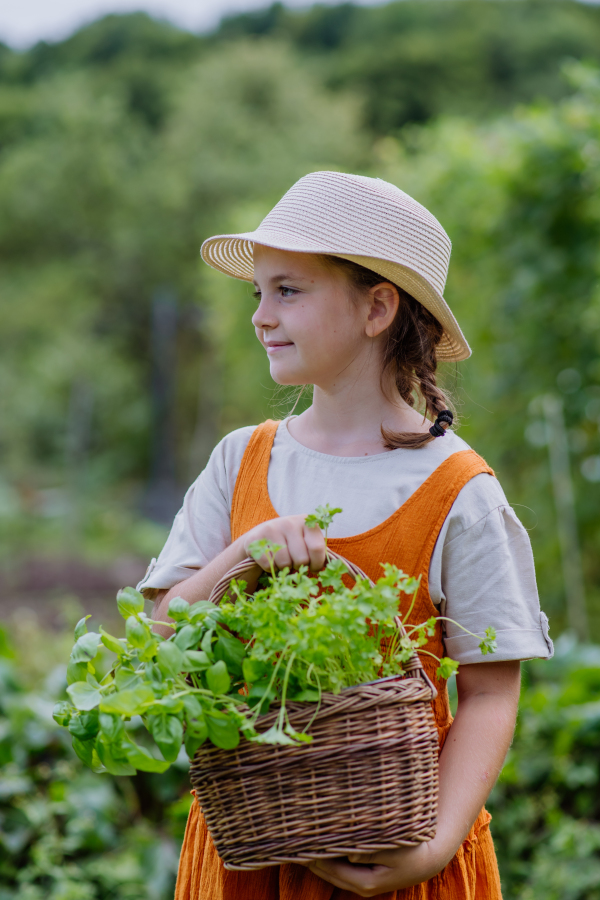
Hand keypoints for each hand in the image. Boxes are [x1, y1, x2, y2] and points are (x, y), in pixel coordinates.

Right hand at [241, 514, 326, 571]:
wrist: (258, 538)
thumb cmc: (290, 544)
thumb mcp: (306, 541)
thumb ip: (318, 550)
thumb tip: (336, 567)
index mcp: (307, 522)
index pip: (317, 549)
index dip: (316, 564)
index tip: (313, 567)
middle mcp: (290, 522)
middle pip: (301, 559)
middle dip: (298, 566)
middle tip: (293, 562)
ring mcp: (272, 528)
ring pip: (285, 563)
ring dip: (283, 568)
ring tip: (281, 559)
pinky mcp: (255, 538)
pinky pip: (269, 564)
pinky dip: (269, 568)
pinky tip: (269, 558)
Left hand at [305, 839, 447, 896]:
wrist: (429, 859)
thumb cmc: (413, 851)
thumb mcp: (396, 850)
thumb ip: (371, 852)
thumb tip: (349, 853)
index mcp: (364, 882)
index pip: (329, 868)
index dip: (312, 856)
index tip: (298, 841)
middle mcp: (360, 885)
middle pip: (326, 872)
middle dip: (309, 858)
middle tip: (290, 840)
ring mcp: (362, 882)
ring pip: (331, 871)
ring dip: (316, 858)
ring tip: (299, 842)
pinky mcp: (365, 875)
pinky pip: (340, 867)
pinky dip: (328, 857)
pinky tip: (320, 845)